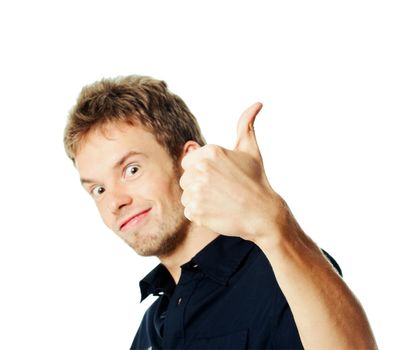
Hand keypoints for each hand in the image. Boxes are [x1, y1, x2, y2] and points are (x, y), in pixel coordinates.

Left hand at [180, 103, 287, 241]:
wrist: (263, 214)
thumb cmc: (256, 180)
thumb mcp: (251, 150)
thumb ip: (246, 125)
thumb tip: (257, 104)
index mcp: (211, 152)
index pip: (188, 162)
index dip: (202, 171)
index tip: (220, 177)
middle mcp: (201, 169)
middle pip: (186, 179)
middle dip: (200, 185)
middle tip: (222, 191)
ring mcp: (197, 191)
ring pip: (186, 195)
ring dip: (200, 200)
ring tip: (221, 201)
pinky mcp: (196, 211)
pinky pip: (189, 211)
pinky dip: (201, 215)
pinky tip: (218, 213)